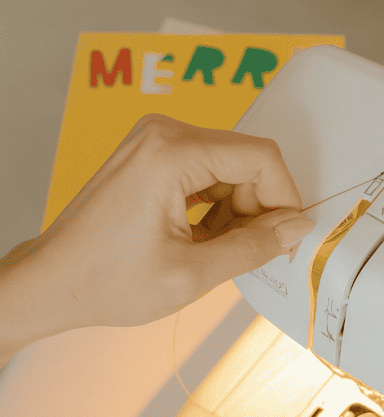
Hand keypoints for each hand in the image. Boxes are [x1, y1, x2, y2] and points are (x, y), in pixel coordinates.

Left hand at [29, 114, 315, 328]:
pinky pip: (205, 172)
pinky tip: (202, 240)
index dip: (284, 199)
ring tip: (216, 252)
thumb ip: (254, 247)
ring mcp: (154, 142)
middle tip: (250, 252)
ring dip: (236, 211)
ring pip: (228, 167)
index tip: (286, 238)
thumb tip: (297, 228)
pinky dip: (215, 207)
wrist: (54, 282)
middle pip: (246, 159)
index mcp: (172, 153)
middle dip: (259, 208)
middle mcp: (163, 133)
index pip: (261, 157)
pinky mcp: (150, 156)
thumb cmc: (107, 280)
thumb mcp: (193, 274)